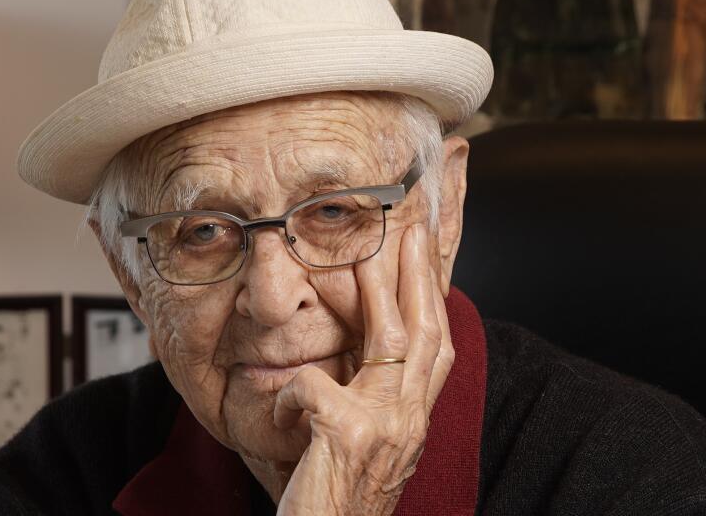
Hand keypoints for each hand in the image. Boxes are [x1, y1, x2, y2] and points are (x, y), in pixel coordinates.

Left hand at [273, 223, 454, 514]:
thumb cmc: (337, 499)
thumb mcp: (364, 445)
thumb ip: (369, 400)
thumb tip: (355, 356)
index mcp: (413, 419)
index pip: (436, 348)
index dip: (433, 298)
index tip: (425, 256)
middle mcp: (410, 421)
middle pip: (428, 332)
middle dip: (422, 276)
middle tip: (413, 230)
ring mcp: (385, 427)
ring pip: (392, 340)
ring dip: (380, 292)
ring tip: (369, 254)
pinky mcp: (346, 436)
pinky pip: (310, 387)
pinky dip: (289, 391)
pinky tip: (281, 410)